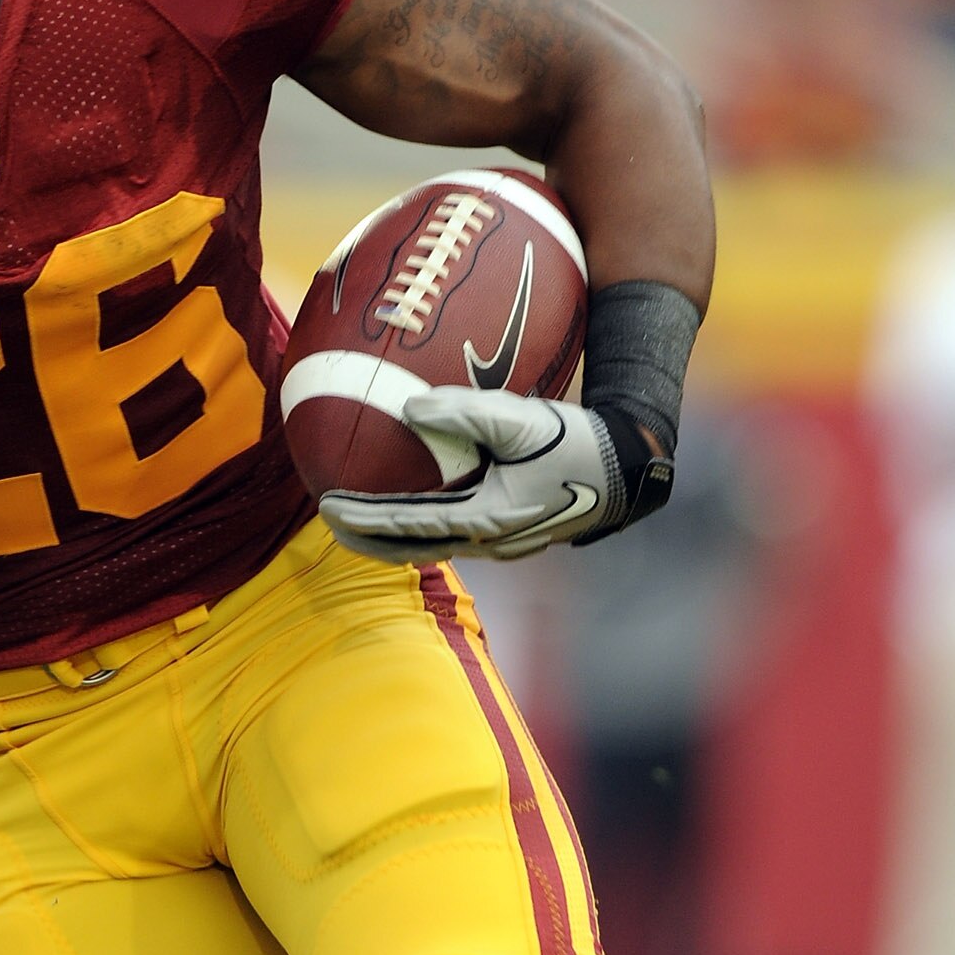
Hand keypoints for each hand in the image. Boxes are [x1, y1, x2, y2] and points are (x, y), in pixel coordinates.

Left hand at [322, 386, 631, 564]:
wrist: (627, 469)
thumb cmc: (577, 442)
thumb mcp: (521, 419)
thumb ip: (465, 412)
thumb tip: (411, 406)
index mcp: (486, 519)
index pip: (407, 524)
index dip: (363, 518)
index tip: (326, 505)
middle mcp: (488, 540)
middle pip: (411, 548)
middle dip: (366, 539)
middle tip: (329, 522)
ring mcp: (501, 541)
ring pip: (431, 544)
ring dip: (391, 537)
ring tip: (359, 521)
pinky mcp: (511, 531)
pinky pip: (452, 531)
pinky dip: (421, 524)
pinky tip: (414, 500)